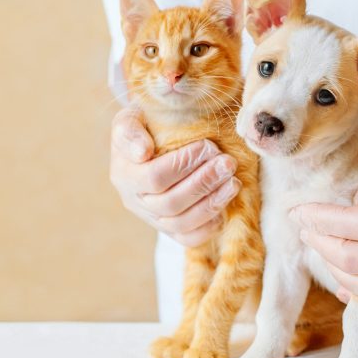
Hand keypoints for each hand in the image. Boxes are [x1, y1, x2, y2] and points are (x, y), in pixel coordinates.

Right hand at [109, 107, 241, 246]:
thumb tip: (142, 152)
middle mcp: (135, 201)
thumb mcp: (131, 119)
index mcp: (124, 175)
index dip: (184, 164)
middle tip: (228, 164)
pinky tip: (224, 207)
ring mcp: (152, 218)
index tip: (209, 146)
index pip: (154, 177)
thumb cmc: (145, 126)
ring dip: (211, 203)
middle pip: (171, 203)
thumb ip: (130, 131)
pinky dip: (208, 226)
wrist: (151, 142)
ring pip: (181, 224)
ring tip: (233, 183)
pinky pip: (188, 238)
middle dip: (204, 183)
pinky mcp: (169, 229)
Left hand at [290, 129, 357, 298]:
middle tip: (302, 227)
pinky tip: (341, 282)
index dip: (315, 217)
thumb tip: (353, 205)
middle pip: (345, 257)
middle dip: (318, 241)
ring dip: (332, 266)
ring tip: (319, 245)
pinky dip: (357, 291)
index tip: (296, 211)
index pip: (343, 225)